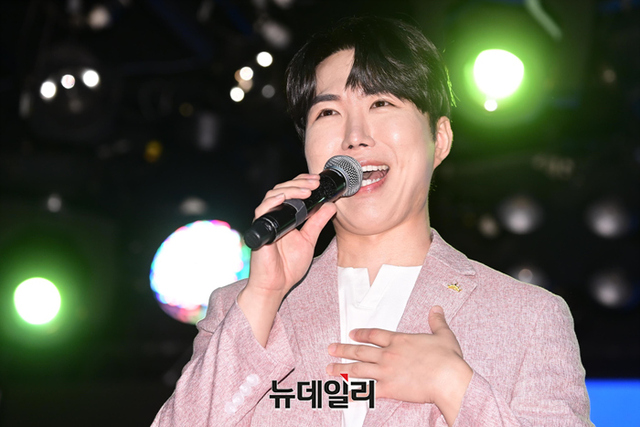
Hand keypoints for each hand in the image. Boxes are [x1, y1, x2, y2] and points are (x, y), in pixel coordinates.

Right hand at [244, 173, 335, 296]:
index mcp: (285, 216)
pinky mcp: (260, 230)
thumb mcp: (309, 239)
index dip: (302, 183)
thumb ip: (317, 222)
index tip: (317, 181)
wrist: (277, 285)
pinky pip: (261, 211)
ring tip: (306, 190)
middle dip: (299, 183)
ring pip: (272, 195)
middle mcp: (274, 216)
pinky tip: (284, 198)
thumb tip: (331, 206)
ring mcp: (266, 222)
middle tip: (315, 182)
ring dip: (290, 189)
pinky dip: (272, 202)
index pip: (290, 191)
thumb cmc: (288, 266)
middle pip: (281, 189)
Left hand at [326, 306, 471, 423]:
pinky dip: (353, 393)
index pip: (374, 335)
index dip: (361, 334)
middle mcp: (388, 354)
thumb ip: (437, 321)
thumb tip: (436, 309)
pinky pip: (367, 391)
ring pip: (358, 369)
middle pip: (360, 351)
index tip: (351, 334)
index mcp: (399, 340)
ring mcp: (386, 371)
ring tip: (329, 368)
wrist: (448, 378)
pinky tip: (343, 394)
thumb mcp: (443, 335)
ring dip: (342, 369)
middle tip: (330, 349)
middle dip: (343, 349)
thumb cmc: (447, 358)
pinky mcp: (389, 388)